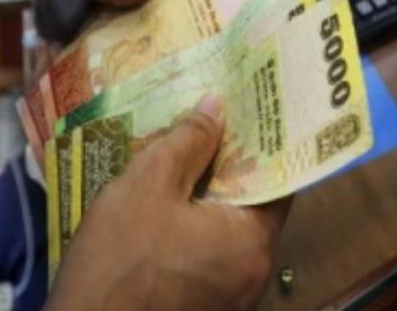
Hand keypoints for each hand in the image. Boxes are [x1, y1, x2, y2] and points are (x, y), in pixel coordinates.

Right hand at [47, 94, 291, 310]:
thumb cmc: (119, 255)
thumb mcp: (147, 185)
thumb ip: (187, 142)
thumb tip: (217, 106)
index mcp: (253, 241)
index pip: (278, 179)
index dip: (259, 143)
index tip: (239, 113)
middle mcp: (254, 273)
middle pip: (252, 206)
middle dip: (227, 168)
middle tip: (204, 130)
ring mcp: (230, 297)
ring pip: (227, 232)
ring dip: (207, 199)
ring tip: (180, 163)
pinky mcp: (203, 307)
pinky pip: (209, 256)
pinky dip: (194, 229)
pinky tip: (164, 211)